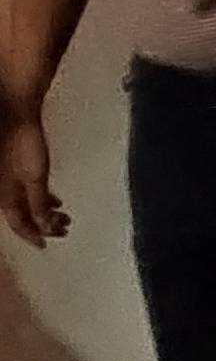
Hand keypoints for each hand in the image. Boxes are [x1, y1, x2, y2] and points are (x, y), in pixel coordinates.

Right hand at [0, 116, 66, 248]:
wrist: (12, 115)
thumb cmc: (22, 145)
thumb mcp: (34, 177)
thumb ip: (38, 203)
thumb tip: (44, 229)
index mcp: (4, 197)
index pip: (18, 224)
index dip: (32, 236)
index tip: (45, 245)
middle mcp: (3, 192)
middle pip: (23, 216)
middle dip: (43, 225)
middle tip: (64, 229)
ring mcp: (8, 180)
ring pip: (26, 204)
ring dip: (45, 212)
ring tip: (64, 217)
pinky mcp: (14, 170)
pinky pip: (27, 192)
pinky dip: (41, 199)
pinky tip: (54, 200)